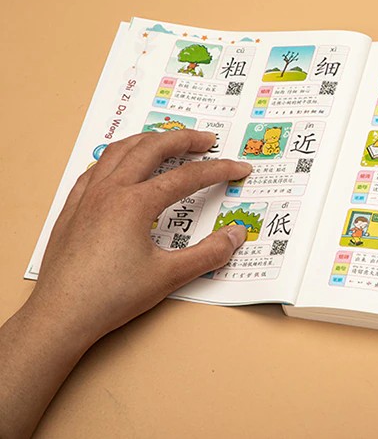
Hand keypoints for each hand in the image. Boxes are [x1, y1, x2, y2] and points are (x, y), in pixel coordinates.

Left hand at [28, 129, 251, 341]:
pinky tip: (122, 166)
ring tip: (168, 141)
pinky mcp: (72, 208)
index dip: (219, 170)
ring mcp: (87, 197)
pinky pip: (95, 169)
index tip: (239, 169)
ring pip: (119, 150)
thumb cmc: (111, 297)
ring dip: (148, 140)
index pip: (188, 177)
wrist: (61, 315)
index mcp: (135, 203)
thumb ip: (208, 253)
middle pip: (152, 148)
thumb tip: (236, 235)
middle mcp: (110, 191)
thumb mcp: (169, 276)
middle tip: (207, 140)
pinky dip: (117, 158)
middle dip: (184, 139)